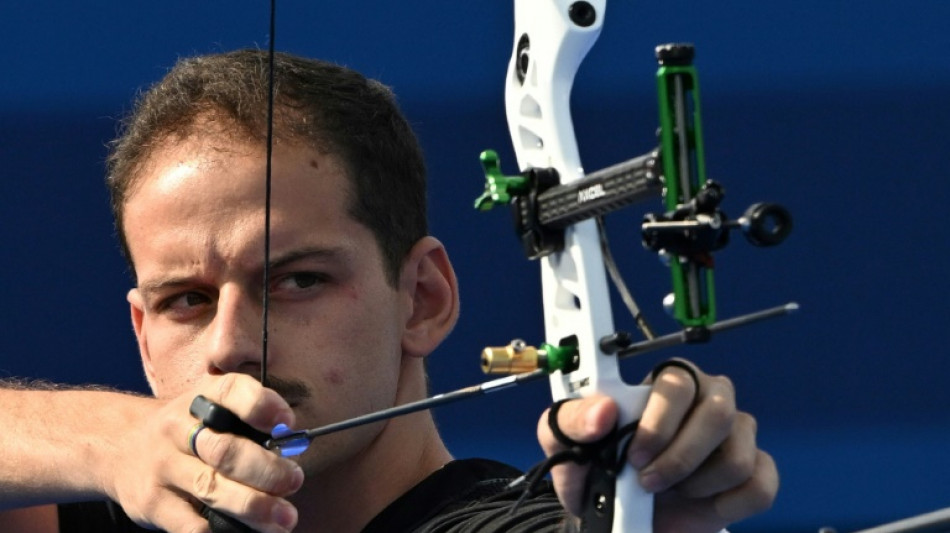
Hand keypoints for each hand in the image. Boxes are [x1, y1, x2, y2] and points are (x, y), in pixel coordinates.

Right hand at [107, 374, 303, 532]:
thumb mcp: (211, 410)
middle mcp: (178, 428)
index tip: (289, 424)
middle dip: (266, 470)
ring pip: (210, 488)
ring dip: (253, 505)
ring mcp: (162, 466)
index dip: (262, 406)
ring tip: (284, 518)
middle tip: (294, 481)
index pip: (233, 391)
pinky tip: (245, 532)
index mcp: (202, 398)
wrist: (119, 446)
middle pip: (225, 449)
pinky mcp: (152, 503)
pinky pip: (190, 525)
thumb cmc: (188, 431)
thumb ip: (249, 424)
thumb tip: (293, 448)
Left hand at [537, 359, 777, 532]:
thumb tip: (603, 411)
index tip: (635, 455)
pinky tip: (698, 503)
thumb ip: (573, 420)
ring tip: (669, 490)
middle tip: (649, 481)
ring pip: (738, 457)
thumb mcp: (565, 442)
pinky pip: (759, 487)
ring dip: (696, 486)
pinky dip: (724, 506)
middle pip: (719, 413)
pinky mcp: (755, 471)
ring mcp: (737, 435)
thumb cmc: (595, 467)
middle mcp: (709, 398)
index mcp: (667, 382)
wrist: (616, 515)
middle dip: (680, 458)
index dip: (660, 420)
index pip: (678, 382)